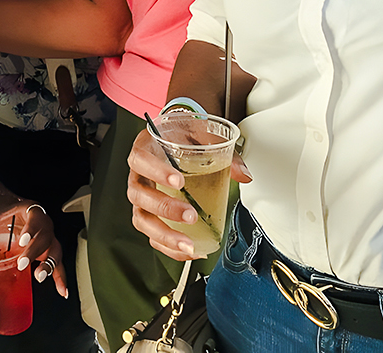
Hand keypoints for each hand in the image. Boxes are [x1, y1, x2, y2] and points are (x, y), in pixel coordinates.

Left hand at [0, 198, 67, 296]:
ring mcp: (47, 236)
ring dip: (49, 264)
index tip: (22, 240)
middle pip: (45, 236)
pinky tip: (61, 290)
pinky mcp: (48, 250)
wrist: (7, 207)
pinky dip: (60, 276)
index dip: (31, 229)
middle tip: (22, 264)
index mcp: (30, 210)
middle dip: (35, 251)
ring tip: (40, 276)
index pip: (35, 218)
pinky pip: (58, 263)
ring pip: (54, 249)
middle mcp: (43, 223)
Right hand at [127, 127, 250, 260]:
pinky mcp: (150, 215)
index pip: (141, 159)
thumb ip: (220, 149)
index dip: (156, 171)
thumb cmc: (182, 135)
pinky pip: (152, 235)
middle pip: (139, 195)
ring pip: (142, 219)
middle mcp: (139, 174)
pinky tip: (190, 250)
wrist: (175, 137)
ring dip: (164, 234)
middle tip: (190, 214)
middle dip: (165, 208)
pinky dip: (169, 247)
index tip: (178, 180)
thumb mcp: (200, 133)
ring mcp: (142, 197)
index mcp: (146, 149)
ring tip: (188, 243)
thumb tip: (243, 175)